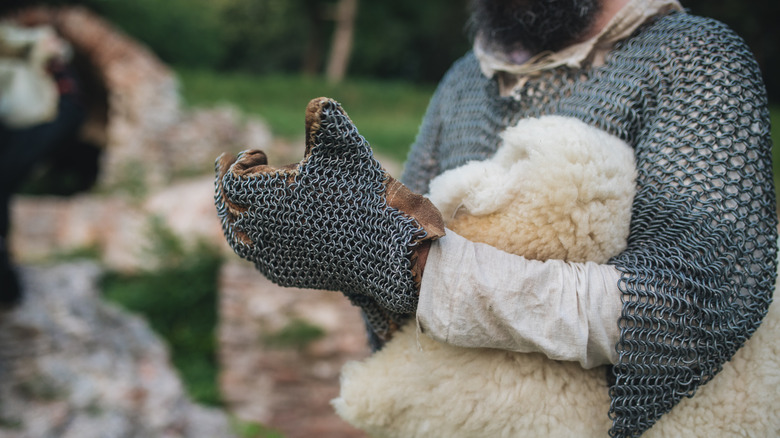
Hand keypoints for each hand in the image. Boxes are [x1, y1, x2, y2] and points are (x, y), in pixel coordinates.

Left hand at [215, 97, 443, 319]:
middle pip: (228, 207)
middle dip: (226, 185)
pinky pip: (256, 255)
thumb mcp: (344, 146)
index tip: (259, 153)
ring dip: (233, 213)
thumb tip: (316, 103)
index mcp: (266, 197)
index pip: (232, 180)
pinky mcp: (283, 273)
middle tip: (223, 165)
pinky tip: (259, 227)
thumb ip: (324, 120)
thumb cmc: (363, 190)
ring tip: (234, 200)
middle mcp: (261, 229)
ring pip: (237, 236)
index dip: (240, 162)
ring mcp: (270, 256)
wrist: (387, 244)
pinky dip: (251, 237)